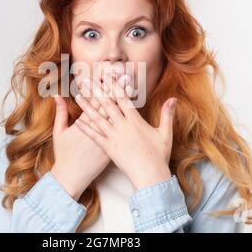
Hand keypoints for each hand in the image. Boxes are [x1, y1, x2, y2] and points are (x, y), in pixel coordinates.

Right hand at [50, 76, 128, 200]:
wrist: (72, 176)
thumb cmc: (64, 154)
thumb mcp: (59, 132)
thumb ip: (60, 112)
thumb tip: (56, 95)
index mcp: (84, 123)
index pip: (94, 101)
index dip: (101, 87)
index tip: (106, 74)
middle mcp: (98, 129)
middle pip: (109, 105)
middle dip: (116, 90)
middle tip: (123, 75)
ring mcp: (106, 139)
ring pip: (118, 117)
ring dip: (124, 103)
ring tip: (131, 89)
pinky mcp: (112, 148)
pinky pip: (121, 133)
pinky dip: (127, 122)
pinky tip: (134, 114)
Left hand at [74, 75, 176, 189]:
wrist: (150, 175)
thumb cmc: (159, 156)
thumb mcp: (165, 133)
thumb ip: (167, 114)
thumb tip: (173, 98)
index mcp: (136, 121)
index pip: (123, 99)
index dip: (115, 86)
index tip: (107, 75)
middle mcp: (123, 126)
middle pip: (107, 104)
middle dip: (96, 91)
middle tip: (87, 80)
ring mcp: (114, 137)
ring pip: (98, 118)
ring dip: (87, 107)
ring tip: (78, 96)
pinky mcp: (108, 148)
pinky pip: (95, 136)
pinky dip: (86, 128)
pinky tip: (77, 121)